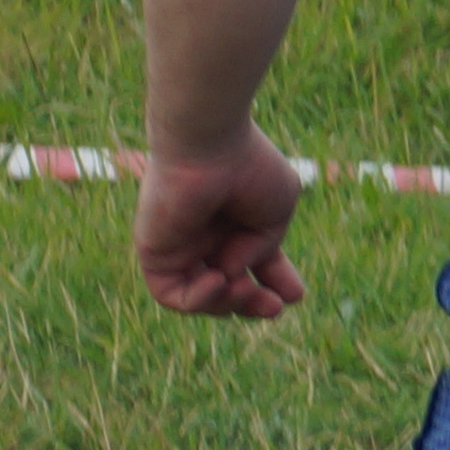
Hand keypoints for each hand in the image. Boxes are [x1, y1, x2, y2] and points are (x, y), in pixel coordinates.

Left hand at [132, 133, 309, 322]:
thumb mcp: (275, 214)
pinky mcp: (154, 249)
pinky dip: (198, 300)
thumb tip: (232, 273)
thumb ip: (262, 250)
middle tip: (275, 304)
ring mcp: (179, 243)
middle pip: (228, 286)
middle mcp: (206, 235)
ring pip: (200, 296)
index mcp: (237, 224)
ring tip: (245, 288)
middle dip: (253, 305)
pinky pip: (169, 293)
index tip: (294, 293)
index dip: (276, 284)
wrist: (209, 143)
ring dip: (230, 305)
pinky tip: (218, 278)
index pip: (255, 265)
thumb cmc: (246, 167)